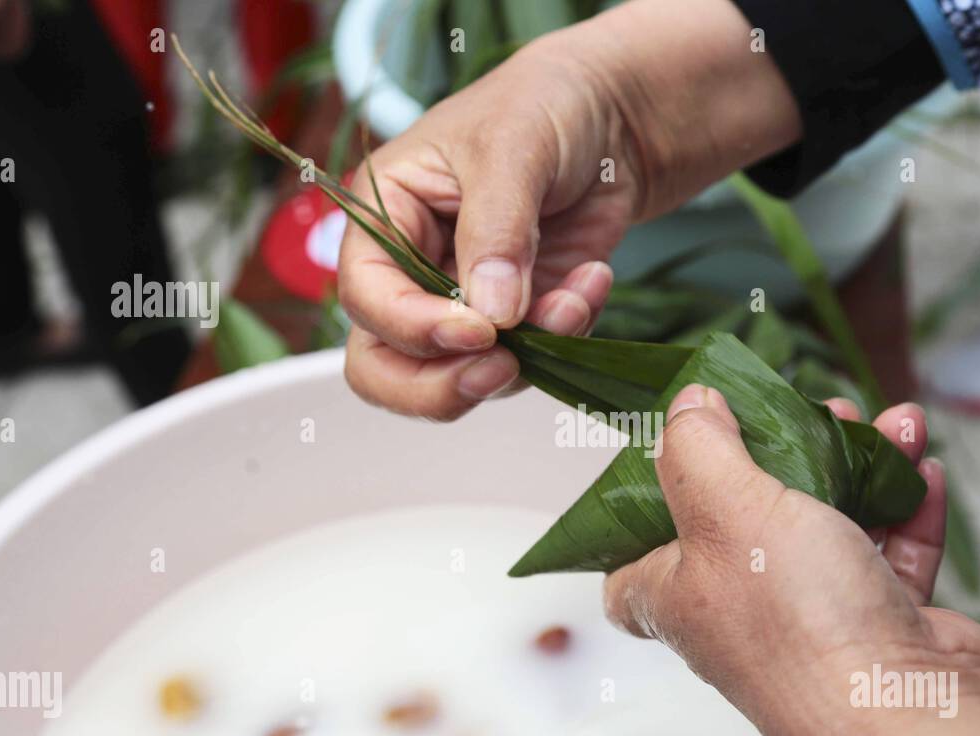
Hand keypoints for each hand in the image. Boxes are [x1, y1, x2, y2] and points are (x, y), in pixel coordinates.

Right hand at [338, 0, 800, 421]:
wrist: (613, 118)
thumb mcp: (513, 149)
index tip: (479, 331)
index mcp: (384, 217)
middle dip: (441, 384)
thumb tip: (490, 315)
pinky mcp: (517, 320)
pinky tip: (592, 280)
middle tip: (502, 368)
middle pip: (386, 366)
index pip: (366, 298)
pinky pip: (529, 361)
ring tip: (576, 297)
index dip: (413, 328)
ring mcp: (463, 303)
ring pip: (460, 377)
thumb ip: (496, 232)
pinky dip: (566, 336)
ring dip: (527, 357)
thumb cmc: (544, 107)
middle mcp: (410, 270)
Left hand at [603, 384, 979, 735]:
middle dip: (781, 455)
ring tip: (884, 421)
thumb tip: (687, 406)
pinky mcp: (883, 625)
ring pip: (829, 526)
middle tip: (809, 410)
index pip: (631, 571)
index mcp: (681, 598)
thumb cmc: (801, 621)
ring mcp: (816, 622)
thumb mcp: (726, 508)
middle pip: (745, 522)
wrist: (910, 711)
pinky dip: (907, 506)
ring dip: (861, 465)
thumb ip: (698, 448)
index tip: (666, 464)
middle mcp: (742, 614)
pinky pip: (892, 554)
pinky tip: (921, 465)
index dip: (637, 519)